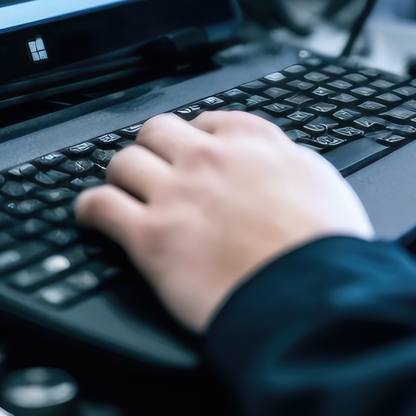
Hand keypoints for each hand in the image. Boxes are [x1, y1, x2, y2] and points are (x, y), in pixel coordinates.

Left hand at [75, 112, 371, 333]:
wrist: (311, 295)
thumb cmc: (325, 251)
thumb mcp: (324, 185)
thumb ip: (290, 166)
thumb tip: (279, 166)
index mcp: (255, 144)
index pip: (210, 121)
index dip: (196, 137)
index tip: (192, 150)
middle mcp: (209, 160)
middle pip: (158, 131)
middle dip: (153, 149)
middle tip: (153, 171)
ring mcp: (175, 195)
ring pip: (123, 161)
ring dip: (121, 176)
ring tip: (122, 193)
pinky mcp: (150, 236)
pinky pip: (100, 205)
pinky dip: (89, 209)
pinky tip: (91, 217)